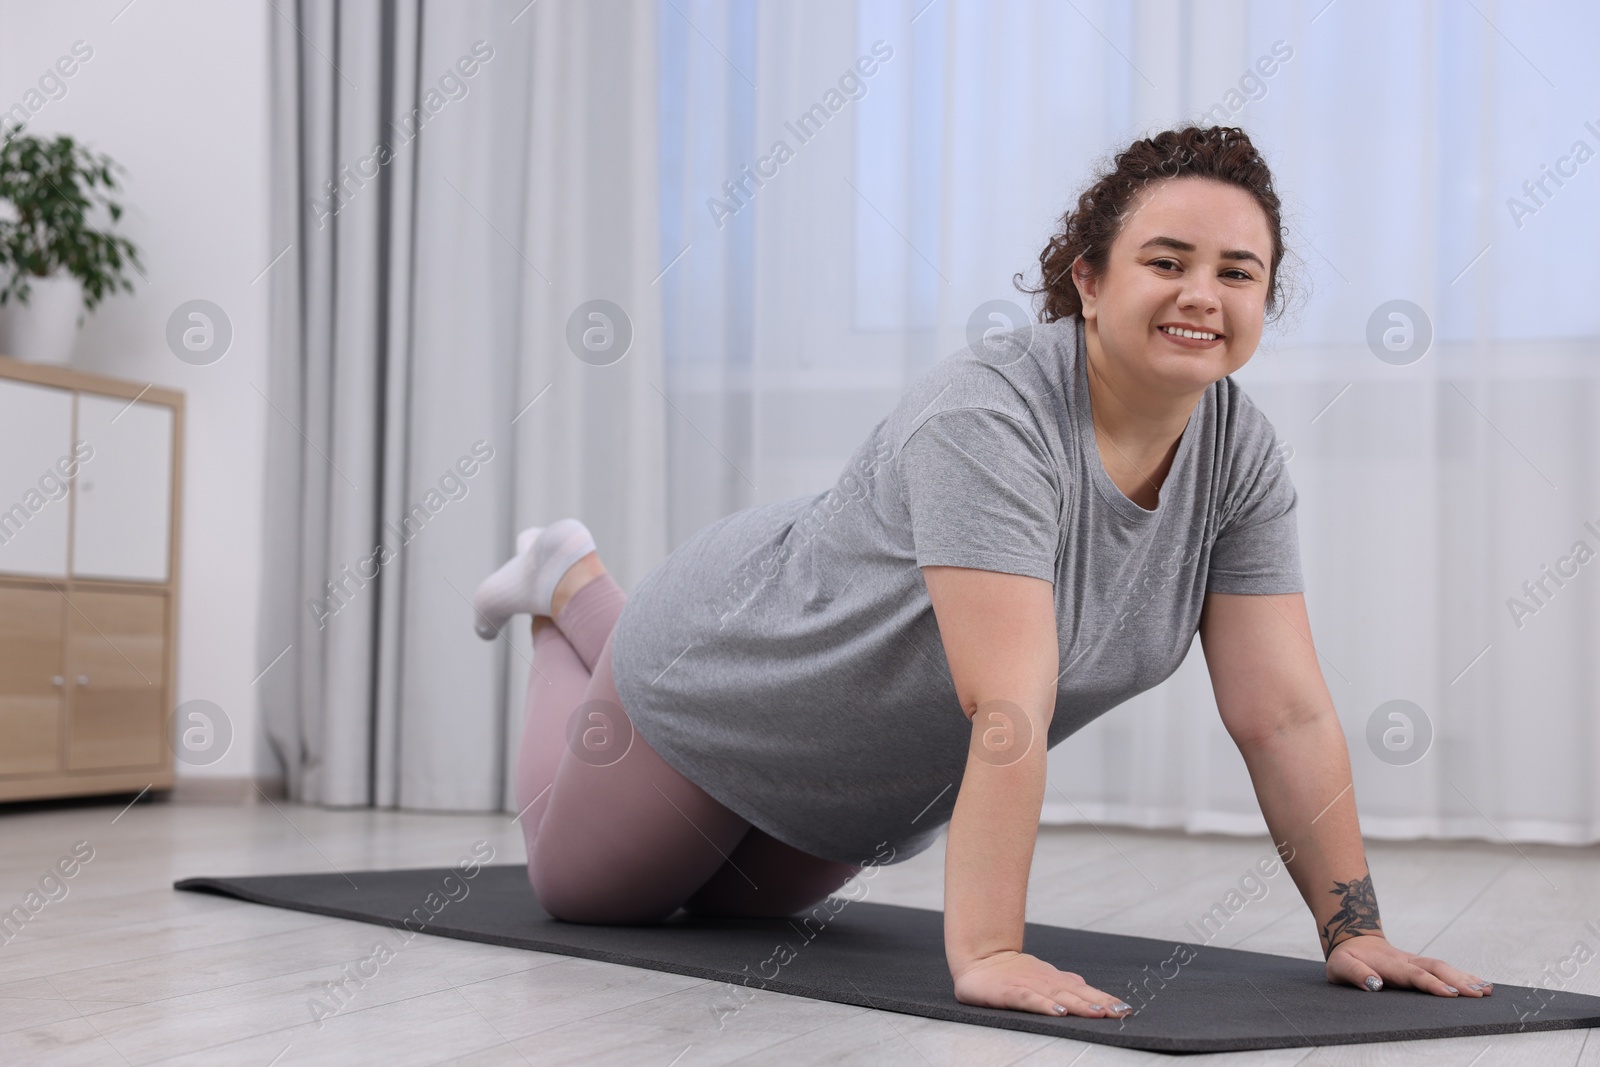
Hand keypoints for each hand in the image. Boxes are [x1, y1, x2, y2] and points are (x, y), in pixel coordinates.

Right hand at [951, 950, 1132, 1018]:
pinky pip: (1030, 1000)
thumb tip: (1086, 988)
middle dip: (1101, 1003)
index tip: (1126, 1008)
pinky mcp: (1010, 992)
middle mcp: (1046, 982)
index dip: (1105, 999)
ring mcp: (1029, 986)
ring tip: (1099, 1013)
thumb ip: (1062, 983)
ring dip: (1080, 1005)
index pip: (1085, 991)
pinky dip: (1045, 1005)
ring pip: (1059, 996)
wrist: (978, 959)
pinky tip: (1059, 1012)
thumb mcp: (1040, 976)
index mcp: (1055, 980)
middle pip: (1078, 994)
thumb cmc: (1010, 971)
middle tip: (1122, 1012)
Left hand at [1326, 934, 1493, 996]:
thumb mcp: (1340, 965)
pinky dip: (1463, 976)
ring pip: (1443, 967)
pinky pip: (1443, 969)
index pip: (1414, 975)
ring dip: (1465, 978)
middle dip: (1458, 981)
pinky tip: (1481, 985)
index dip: (1432, 984)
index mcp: (1389, 964)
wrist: (1352, 940)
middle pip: (1436, 968)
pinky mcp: (1420, 964)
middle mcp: (1407, 961)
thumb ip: (1355, 973)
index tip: (1451, 994)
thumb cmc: (1346, 958)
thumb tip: (1374, 984)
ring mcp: (1415, 961)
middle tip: (1479, 994)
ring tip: (1487, 990)